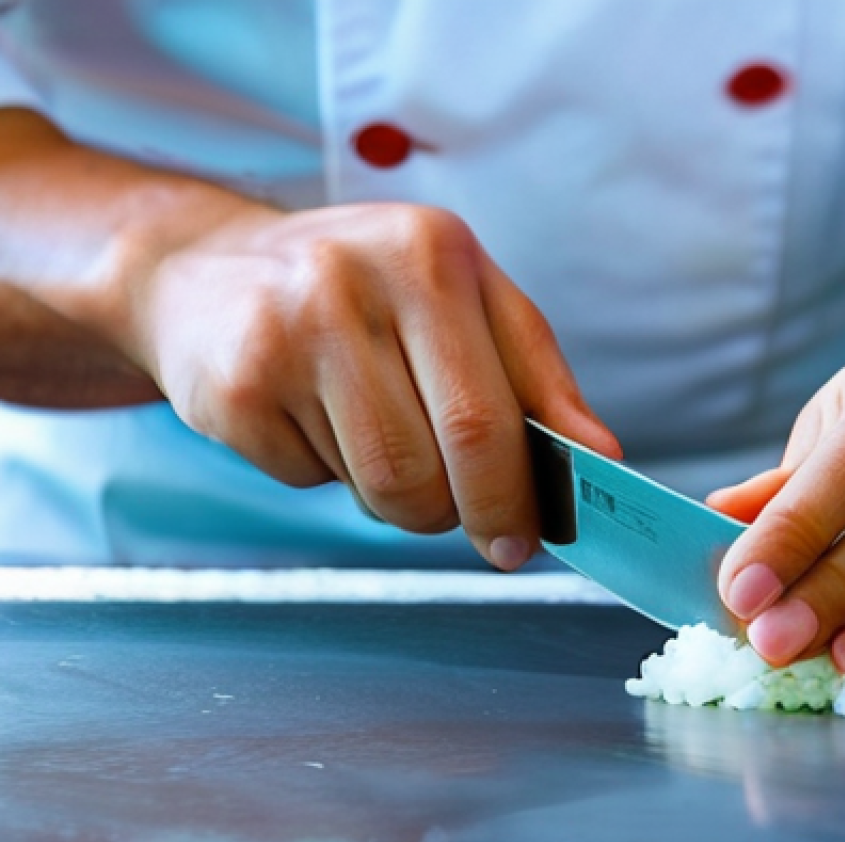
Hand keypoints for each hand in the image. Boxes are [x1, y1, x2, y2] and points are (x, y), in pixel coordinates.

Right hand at [133, 201, 620, 569]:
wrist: (203, 269)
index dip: (516, 494)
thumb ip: (534, 374)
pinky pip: (311, 482)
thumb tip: (596, 453)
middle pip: (433, 466)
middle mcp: (352, 284)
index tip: (527, 538)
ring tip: (383, 444)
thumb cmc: (360, 290)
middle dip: (461, 514)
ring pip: (380, 486)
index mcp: (431, 255)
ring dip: (398, 497)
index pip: (490, 413)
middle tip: (465, 520)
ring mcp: (284, 337)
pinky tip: (312, 418)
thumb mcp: (460, 300)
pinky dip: (327, 473)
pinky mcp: (235, 390)